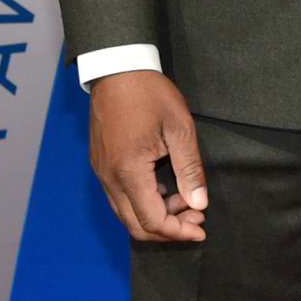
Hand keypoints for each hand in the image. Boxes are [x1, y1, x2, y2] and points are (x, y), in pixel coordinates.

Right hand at [89, 70, 207, 243]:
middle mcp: (109, 177)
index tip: (201, 228)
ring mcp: (101, 171)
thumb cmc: (149, 93)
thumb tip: (199, 203)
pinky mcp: (100, 163)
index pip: (152, 221)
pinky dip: (142, 202)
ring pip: (125, 213)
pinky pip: (118, 197)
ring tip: (184, 201)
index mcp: (128, 171)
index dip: (179, 232)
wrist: (117, 68)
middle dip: (168, 229)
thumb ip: (190, 169)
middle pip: (135, 226)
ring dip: (155, 216)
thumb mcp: (180, 128)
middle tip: (196, 217)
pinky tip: (164, 189)